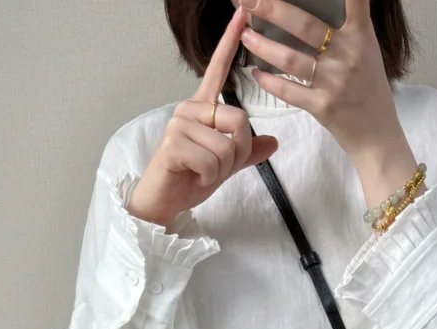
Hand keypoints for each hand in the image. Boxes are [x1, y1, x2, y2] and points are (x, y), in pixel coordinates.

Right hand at [127, 6, 279, 229]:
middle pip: (239, 121)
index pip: (217, 69)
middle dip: (238, 153)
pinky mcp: (173, 144)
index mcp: (202, 108)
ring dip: (222, 170)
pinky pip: (211, 162)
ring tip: (202, 173)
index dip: (229, 41)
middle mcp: (189, 109)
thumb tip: (273, 143)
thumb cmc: (188, 179)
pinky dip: (209, 178)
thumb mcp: (225, 166)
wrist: (163, 202)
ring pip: (227, 147)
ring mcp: (179, 124)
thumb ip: (247, 152)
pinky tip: (193, 177)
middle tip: (217, 167)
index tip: (241, 13)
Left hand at [236, 0, 418, 207]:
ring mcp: (334, 82)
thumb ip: (350, 28)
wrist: (377, 136)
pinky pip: (288, 90)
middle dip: (272, 9)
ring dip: (262, 45)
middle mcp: (348, 55)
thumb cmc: (370, 90)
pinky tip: (257, 72)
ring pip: (290, 58)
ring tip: (246, 35)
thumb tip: (319, 8)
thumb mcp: (368, 52)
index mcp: (361, 36)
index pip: (355, 1)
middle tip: (249, 0)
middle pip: (305, 26)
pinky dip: (268, 81)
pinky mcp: (322, 106)